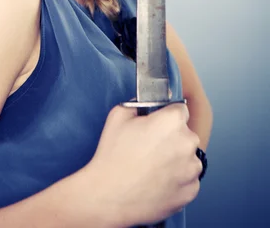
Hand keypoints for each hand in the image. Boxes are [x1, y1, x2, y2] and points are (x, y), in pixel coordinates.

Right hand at [85, 102, 201, 226]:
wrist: (109, 196)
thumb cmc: (112, 155)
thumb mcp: (118, 115)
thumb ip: (138, 104)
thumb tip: (145, 105)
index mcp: (172, 121)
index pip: (179, 109)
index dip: (166, 116)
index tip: (157, 125)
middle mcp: (188, 143)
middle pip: (185, 134)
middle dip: (172, 138)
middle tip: (150, 148)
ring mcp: (191, 169)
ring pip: (188, 158)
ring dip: (176, 159)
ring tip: (152, 167)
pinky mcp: (191, 191)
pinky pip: (188, 180)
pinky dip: (177, 180)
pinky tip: (157, 181)